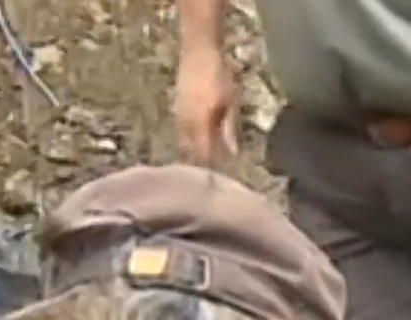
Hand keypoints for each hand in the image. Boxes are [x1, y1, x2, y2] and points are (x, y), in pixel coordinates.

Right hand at [174, 48, 238, 167]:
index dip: (211, 167)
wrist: (198, 51)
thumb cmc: (219, 75)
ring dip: (197, 148)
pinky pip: (183, 129)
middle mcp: (185, 122)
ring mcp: (178, 113)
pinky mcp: (177, 106)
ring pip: (186, 140)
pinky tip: (203, 136)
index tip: (220, 177)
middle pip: (192, 150)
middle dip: (203, 160)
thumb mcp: (231, 103)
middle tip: (217, 167)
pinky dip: (192, 136)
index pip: (203, 154)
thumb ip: (230, 128)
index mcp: (199, 123)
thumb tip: (232, 152)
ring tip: (211, 154)